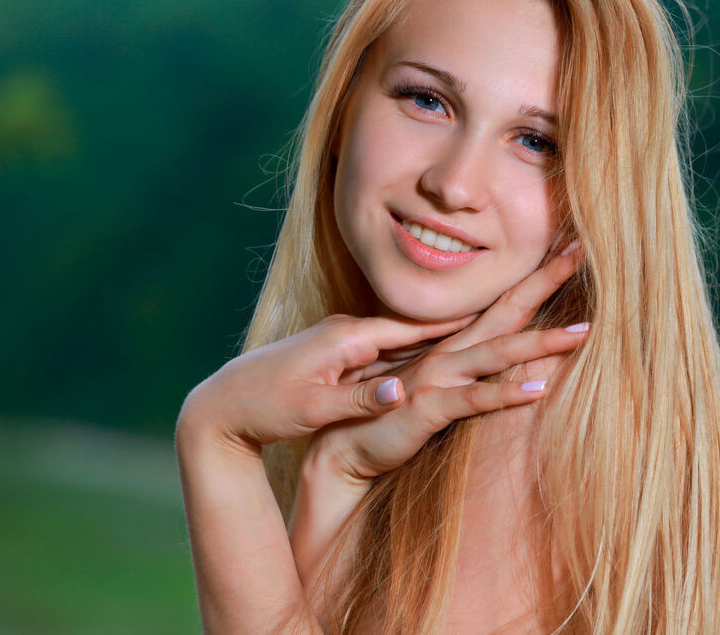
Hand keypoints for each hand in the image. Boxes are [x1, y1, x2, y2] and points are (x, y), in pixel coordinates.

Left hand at [176, 312, 477, 455]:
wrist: (221, 402)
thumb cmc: (264, 406)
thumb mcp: (312, 407)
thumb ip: (359, 399)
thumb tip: (404, 392)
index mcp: (346, 338)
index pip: (412, 326)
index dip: (454, 321)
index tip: (494, 311)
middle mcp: (347, 332)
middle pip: (413, 327)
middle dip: (454, 324)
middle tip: (498, 313)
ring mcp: (341, 342)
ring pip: (400, 340)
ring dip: (435, 338)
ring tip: (477, 331)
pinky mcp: (335, 356)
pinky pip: (384, 352)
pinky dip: (410, 353)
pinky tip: (429, 358)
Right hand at [302, 240, 587, 481]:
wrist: (344, 447)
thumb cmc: (390, 414)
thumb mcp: (434, 384)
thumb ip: (466, 368)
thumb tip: (505, 358)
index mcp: (452, 344)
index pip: (502, 303)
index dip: (535, 277)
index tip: (569, 251)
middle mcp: (447, 352)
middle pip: (505, 310)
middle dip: (543, 281)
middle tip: (579, 251)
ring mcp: (437, 377)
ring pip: (497, 352)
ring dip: (541, 341)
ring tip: (582, 331)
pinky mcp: (428, 408)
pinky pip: (474, 400)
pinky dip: (507, 394)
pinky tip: (539, 390)